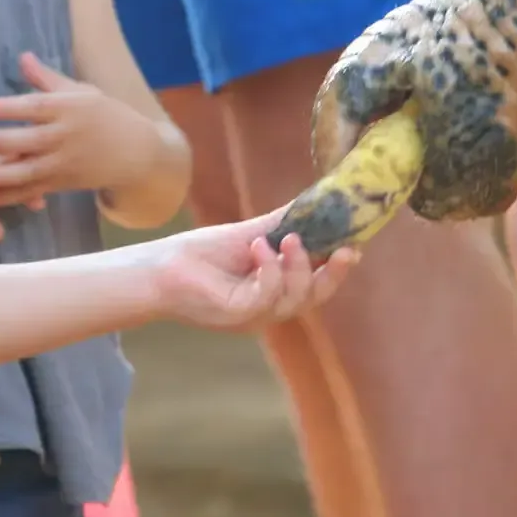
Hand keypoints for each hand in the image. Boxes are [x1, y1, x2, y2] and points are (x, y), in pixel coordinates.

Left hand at [0, 53, 155, 209]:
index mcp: (71, 108)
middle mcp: (67, 136)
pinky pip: (33, 190)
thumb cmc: (106, 116)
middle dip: (2, 142)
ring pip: (31, 171)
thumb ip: (48, 79)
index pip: (38, 107)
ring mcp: (65, 163)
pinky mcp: (63, 183)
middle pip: (32, 140)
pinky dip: (9, 197)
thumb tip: (23, 57)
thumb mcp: (82, 93)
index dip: (12, 108)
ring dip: (2, 176)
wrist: (137, 153)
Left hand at [150, 212, 359, 332]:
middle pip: (314, 298)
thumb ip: (284, 223)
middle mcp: (269, 308)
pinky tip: (258, 248)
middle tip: (346, 250)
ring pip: (294, 299)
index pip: (317, 285)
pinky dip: (269, 270)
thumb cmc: (202, 254)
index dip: (338, 269)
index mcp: (276, 291)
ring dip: (297, 266)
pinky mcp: (237, 316)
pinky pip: (266, 298)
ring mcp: (254, 316)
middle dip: (332, 275)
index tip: (354, 246)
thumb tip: (315, 200)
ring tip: (286, 239)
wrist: (161, 268)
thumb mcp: (252, 234)